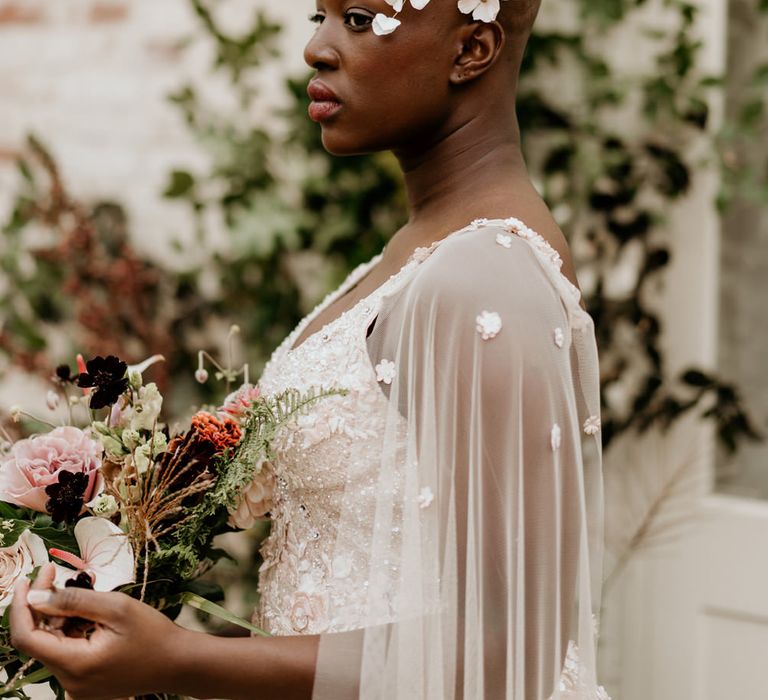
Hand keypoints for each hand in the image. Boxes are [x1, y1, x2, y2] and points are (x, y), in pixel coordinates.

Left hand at [10, 563, 183, 699]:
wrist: (177, 662)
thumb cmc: (154, 635)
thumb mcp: (116, 608)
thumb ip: (73, 600)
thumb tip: (35, 596)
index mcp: (75, 665)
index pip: (26, 637)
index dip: (22, 606)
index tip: (31, 579)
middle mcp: (70, 682)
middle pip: (40, 639)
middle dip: (45, 605)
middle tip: (57, 574)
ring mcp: (77, 684)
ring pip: (53, 643)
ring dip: (60, 616)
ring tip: (83, 591)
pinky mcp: (85, 681)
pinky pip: (67, 652)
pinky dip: (72, 629)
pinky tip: (89, 614)